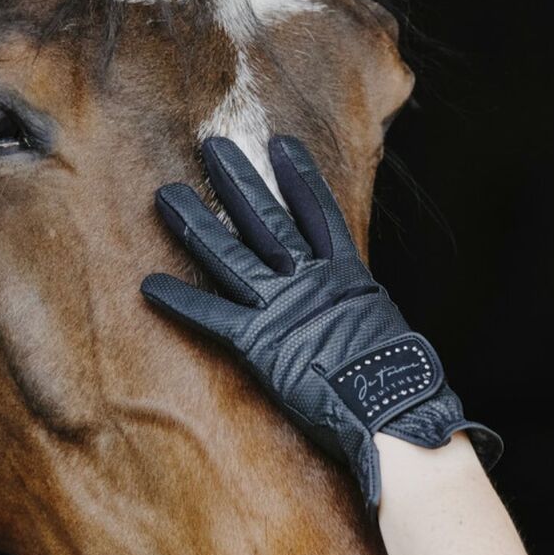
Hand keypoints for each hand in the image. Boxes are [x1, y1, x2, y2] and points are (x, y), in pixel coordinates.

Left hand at [141, 136, 501, 526]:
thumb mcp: (388, 327)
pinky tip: (150, 284)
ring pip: (230, 254)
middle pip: (266, 219)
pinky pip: (213, 316)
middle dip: (237, 181)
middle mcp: (311, 280)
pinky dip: (181, 301)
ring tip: (166, 196)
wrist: (394, 408)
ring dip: (195, 223)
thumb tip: (363, 315)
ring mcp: (283, 307)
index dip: (299, 178)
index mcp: (347, 275)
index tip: (281, 145)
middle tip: (211, 147)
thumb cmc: (403, 380)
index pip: (320, 212)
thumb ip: (363, 311)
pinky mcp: (260, 344)